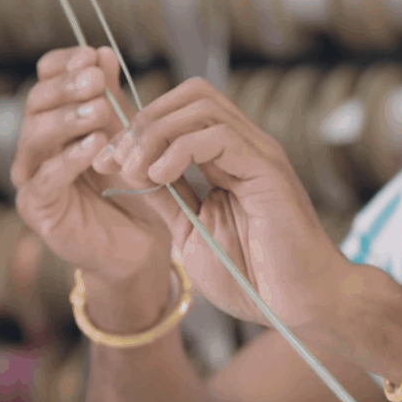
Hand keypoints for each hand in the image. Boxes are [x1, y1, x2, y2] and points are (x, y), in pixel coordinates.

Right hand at [11, 47, 187, 284]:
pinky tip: (95, 144)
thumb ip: (111, 98)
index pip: (45, 80)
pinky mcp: (38, 208)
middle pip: (36, 104)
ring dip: (67, 119)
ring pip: (34, 137)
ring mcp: (31, 177)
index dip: (64, 65)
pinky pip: (46, 178)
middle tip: (95, 80)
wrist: (140, 242)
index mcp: (54, 119)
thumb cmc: (133, 186)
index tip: (91, 56)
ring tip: (99, 110)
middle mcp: (36, 145)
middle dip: (66, 88)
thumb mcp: (126, 135)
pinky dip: (70, 158)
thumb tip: (101, 53)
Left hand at [91, 77, 348, 328]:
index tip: (104, 162)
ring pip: (202, 106)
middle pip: (191, 95)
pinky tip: (159, 175)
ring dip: (156, 132)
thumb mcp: (190, 231)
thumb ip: (165, 197)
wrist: (297, 306)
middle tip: (114, 160)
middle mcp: (246, 147)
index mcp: (228, 159)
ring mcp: (259, 154)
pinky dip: (179, 148)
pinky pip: (219, 135)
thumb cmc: (253, 277)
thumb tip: (127, 169)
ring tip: (135, 169)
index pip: (181, 113)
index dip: (138, 128)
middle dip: (143, 121)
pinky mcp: (268, 169)